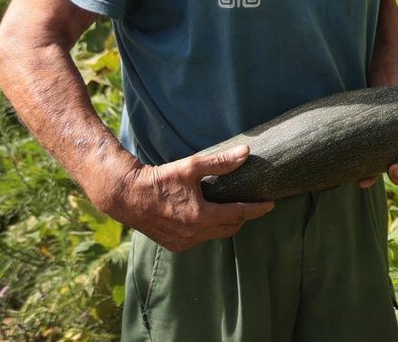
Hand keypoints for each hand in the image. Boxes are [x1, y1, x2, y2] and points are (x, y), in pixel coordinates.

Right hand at [97, 145, 274, 251]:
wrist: (126, 196)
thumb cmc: (159, 179)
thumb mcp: (191, 167)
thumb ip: (220, 162)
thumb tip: (246, 152)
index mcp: (201, 217)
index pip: (239, 214)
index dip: (257, 209)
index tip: (271, 204)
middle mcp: (194, 234)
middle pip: (230, 228)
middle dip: (242, 217)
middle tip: (251, 204)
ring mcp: (184, 242)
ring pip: (215, 235)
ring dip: (225, 224)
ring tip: (230, 209)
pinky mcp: (174, 245)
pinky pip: (199, 239)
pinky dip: (207, 229)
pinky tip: (207, 217)